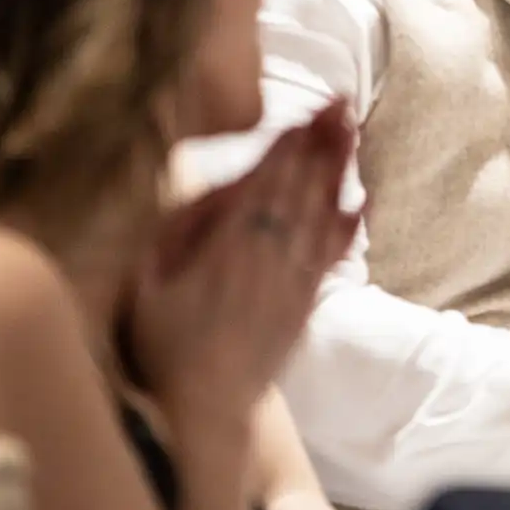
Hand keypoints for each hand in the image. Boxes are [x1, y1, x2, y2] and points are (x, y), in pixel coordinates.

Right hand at [127, 102, 356, 431]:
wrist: (205, 407)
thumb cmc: (163, 344)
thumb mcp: (147, 282)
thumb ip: (179, 230)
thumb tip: (216, 186)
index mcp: (227, 245)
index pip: (264, 181)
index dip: (288, 144)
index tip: (308, 110)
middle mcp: (268, 255)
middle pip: (301, 187)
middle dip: (322, 142)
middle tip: (342, 103)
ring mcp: (293, 279)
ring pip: (322, 212)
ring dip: (339, 170)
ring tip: (353, 131)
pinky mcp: (307, 302)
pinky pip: (333, 255)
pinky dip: (348, 225)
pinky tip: (362, 198)